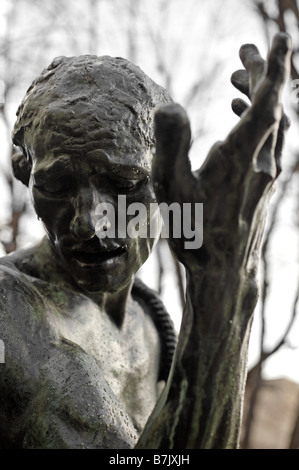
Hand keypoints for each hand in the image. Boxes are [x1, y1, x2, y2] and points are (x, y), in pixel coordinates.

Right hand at [152, 33, 290, 272]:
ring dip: (261, 98)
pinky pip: (271, 143)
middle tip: (246, 51)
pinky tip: (238, 119)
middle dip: (264, 74)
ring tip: (237, 81)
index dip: (273, 68)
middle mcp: (262, 163)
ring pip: (275, 125)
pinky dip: (259, 122)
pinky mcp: (264, 186)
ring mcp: (267, 175)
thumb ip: (172, 146)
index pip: (266, 102)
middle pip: (274, 107)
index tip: (278, 39)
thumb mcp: (174, 191)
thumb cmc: (196, 235)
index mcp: (240, 158)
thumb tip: (170, 105)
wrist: (226, 273)